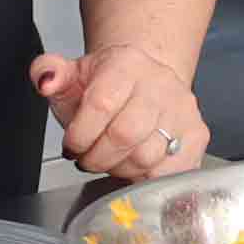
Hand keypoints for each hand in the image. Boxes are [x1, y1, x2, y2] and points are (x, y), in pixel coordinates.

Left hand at [32, 44, 204, 177]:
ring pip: (147, 157)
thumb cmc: (106, 87)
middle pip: (126, 134)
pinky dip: (145, 178)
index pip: (101, 104)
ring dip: (119, 169)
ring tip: (111, 160)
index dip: (81, 134)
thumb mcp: (73, 75)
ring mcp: (183, 111)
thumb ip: (49, 72)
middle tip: (88, 158)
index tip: (72, 145)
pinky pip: (170, 172)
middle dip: (98, 157)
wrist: (145, 83)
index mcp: (127, 65)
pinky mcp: (197, 135)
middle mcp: (160, 85)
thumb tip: (46, 81)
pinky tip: (133, 167)